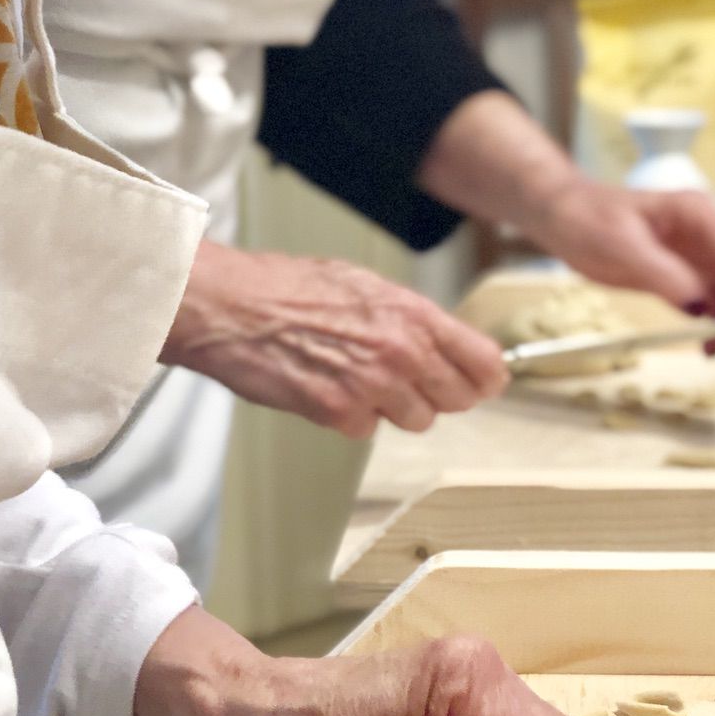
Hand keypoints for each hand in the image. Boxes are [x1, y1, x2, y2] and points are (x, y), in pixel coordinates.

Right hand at [161, 239, 507, 436]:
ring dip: (394, 407)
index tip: (478, 382)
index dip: (484, 377)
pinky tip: (326, 387)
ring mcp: (372, 386)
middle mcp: (401, 352)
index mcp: (413, 315)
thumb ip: (411, 319)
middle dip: (437, 393)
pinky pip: (368, 429)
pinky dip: (350, 416)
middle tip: (406, 379)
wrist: (230, 306)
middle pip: (458, 400)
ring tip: (357, 377)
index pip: (485, 363)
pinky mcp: (340, 414)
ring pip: (418, 420)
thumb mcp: (365, 286)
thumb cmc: (288, 288)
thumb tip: (446, 344)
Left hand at [521, 180, 714, 357]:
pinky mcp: (685, 277)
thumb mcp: (622, 246)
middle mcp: (706, 234)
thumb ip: (663, 274)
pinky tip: (710, 346)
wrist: (566, 217)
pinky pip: (714, 304)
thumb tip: (700, 306)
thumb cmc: (590, 218)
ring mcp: (698, 256)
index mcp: (697, 214)